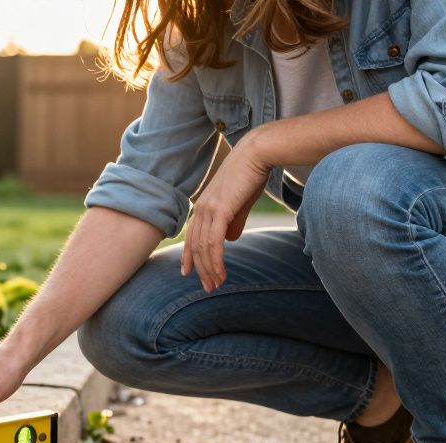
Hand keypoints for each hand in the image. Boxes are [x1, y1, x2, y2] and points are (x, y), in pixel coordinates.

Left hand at [181, 132, 271, 292]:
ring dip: (210, 269)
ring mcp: (209, 209)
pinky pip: (214, 243)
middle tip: (208, 287)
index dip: (189, 256)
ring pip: (204, 248)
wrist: (257, 153)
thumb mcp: (239, 202)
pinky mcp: (220, 210)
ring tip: (217, 284)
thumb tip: (230, 240)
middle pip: (196, 246)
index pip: (192, 236)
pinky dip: (216, 260)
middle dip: (201, 269)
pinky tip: (220, 273)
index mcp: (203, 206)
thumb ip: (233, 221)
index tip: (188, 273)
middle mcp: (201, 209)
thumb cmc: (251, 175)